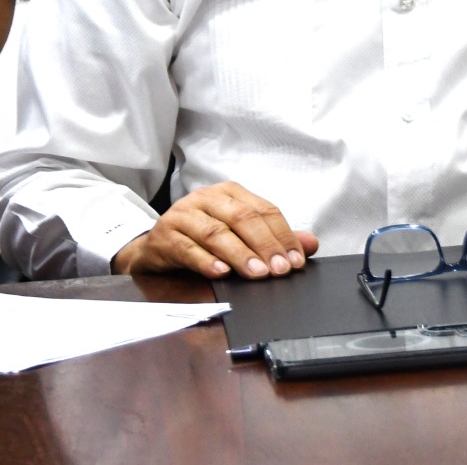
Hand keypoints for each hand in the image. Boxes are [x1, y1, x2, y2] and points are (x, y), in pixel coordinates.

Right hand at [109, 181, 319, 278]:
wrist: (156, 246)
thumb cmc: (202, 238)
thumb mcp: (240, 235)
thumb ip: (274, 238)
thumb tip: (311, 244)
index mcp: (229, 193)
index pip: (263, 210)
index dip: (283, 235)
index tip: (297, 260)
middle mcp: (206, 198)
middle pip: (241, 218)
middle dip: (265, 245)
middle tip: (280, 270)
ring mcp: (183, 215)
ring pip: (216, 232)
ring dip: (239, 254)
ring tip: (257, 273)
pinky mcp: (165, 235)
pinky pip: (188, 248)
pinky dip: (206, 261)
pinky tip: (221, 273)